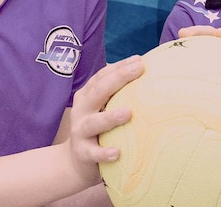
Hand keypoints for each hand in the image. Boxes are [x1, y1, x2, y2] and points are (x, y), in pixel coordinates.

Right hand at [67, 56, 143, 184]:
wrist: (75, 162)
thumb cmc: (97, 129)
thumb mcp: (102, 108)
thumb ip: (117, 94)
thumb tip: (145, 73)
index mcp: (87, 96)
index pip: (102, 76)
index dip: (119, 67)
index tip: (139, 60)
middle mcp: (81, 110)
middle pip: (98, 92)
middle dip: (118, 79)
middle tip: (139, 70)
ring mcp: (80, 131)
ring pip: (94, 122)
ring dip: (110, 117)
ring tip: (128, 112)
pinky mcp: (83, 153)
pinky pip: (93, 152)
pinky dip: (104, 153)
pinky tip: (117, 153)